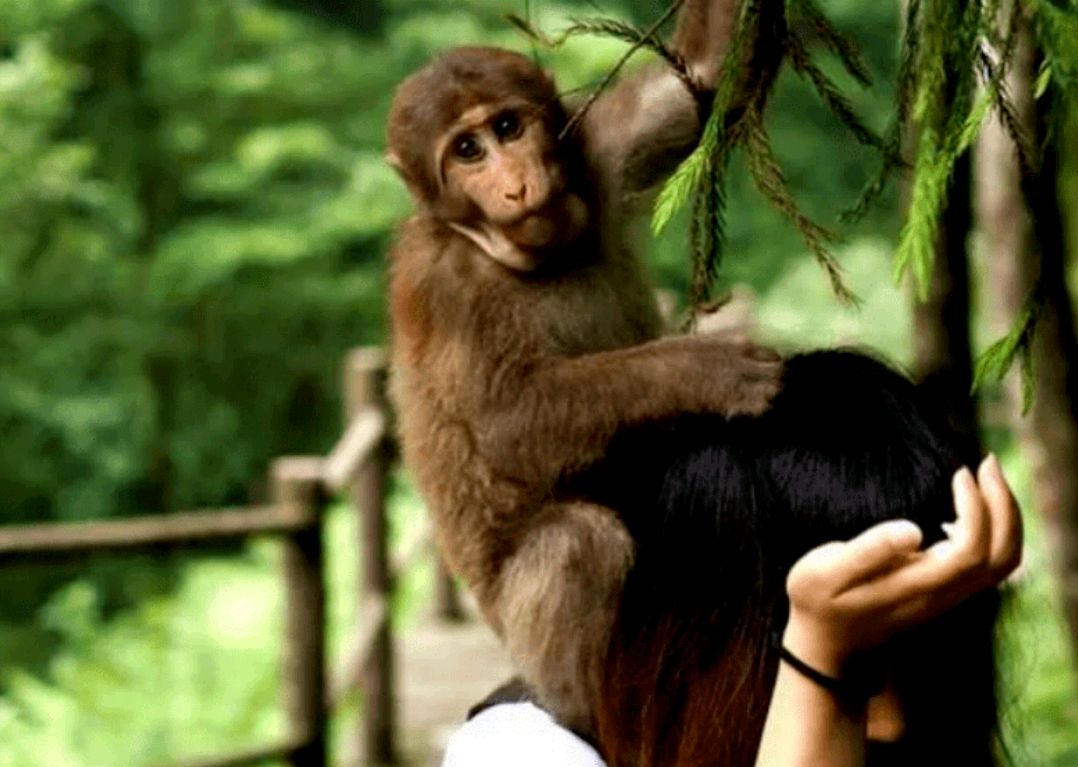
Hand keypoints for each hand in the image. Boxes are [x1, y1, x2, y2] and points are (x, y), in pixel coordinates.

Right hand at [781, 454, 1021, 676]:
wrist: (824, 642)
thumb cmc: (817, 599)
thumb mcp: (825, 571)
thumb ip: (868, 551)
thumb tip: (914, 529)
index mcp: (917, 585)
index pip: (972, 549)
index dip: (976, 508)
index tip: (958, 472)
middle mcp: (942, 594)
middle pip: (1002, 556)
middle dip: (1004, 505)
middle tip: (986, 462)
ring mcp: (947, 597)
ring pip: (1003, 562)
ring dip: (1005, 516)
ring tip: (985, 477)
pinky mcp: (945, 593)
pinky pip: (990, 563)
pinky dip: (994, 530)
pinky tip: (966, 508)